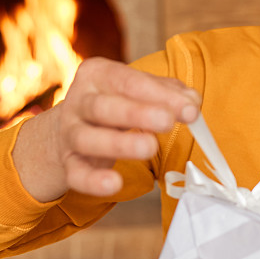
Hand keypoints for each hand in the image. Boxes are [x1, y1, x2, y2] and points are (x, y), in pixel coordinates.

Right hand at [12, 57, 200, 201]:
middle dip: (137, 113)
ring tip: (149, 147)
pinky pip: (77, 174)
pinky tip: (114, 184)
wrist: (67, 130)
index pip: (129, 81)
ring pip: (88, 138)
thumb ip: (168, 93)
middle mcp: (78, 101)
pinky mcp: (67, 164)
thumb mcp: (137, 91)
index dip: (161, 95)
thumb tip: (192, 102)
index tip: (191, 109)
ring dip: (119, 144)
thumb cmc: (113, 105)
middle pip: (104, 106)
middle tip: (167, 121)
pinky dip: (93, 181)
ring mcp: (69, 133)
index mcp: (97, 74)